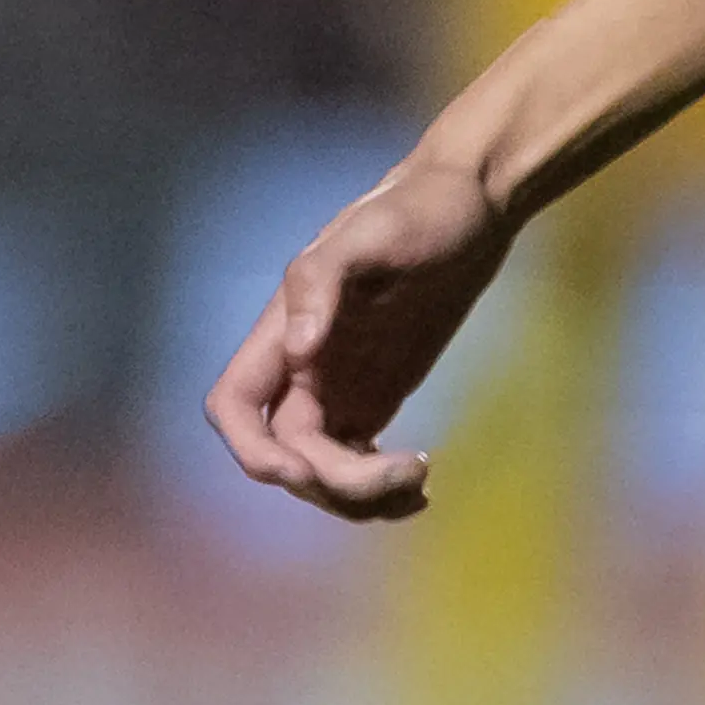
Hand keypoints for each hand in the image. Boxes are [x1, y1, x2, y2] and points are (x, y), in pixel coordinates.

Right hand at [203, 149, 515, 520]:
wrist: (470, 206)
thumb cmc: (419, 208)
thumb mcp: (372, 231)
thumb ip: (322, 281)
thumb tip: (299, 349)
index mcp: (284, 331)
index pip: (234, 406)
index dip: (253, 450)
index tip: (306, 469)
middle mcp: (302, 367)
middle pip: (287, 456)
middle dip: (335, 481)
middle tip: (410, 471)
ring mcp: (338, 386)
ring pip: (322, 470)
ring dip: (359, 497)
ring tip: (419, 483)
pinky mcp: (376, 395)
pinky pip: (358, 461)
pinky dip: (380, 487)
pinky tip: (420, 486)